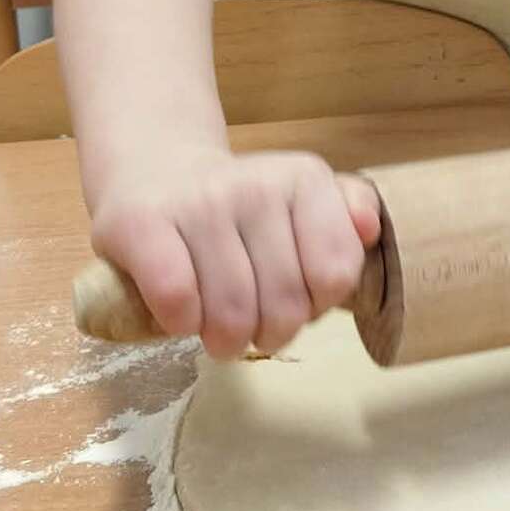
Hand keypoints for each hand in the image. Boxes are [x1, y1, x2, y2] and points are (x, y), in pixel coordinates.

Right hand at [89, 148, 382, 357]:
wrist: (153, 171)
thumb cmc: (235, 207)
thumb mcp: (297, 202)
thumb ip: (343, 216)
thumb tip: (367, 229)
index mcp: (303, 178)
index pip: (335, 275)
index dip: (316, 306)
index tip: (295, 299)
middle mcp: (255, 183)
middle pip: (285, 305)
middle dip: (269, 333)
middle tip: (252, 326)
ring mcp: (198, 200)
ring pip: (230, 312)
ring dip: (224, 339)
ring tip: (217, 330)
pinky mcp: (142, 222)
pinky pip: (176, 299)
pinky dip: (180, 323)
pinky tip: (180, 314)